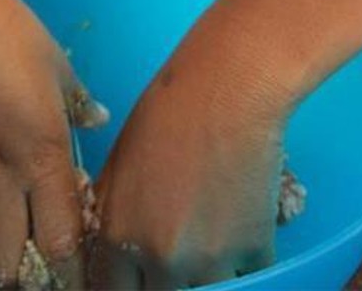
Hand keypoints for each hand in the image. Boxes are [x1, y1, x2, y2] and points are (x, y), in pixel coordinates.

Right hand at [0, 0, 108, 287]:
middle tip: (30, 267)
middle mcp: (0, 178)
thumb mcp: (58, 67)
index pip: (58, 243)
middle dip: (23, 279)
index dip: (67, 272)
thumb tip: (98, 121)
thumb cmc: (13, 35)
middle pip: (8, 266)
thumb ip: (79, 104)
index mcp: (43, 157)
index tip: (72, 277)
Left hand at [87, 36, 291, 288]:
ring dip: (207, 275)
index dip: (121, 288)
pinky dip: (245, 259)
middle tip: (173, 257)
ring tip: (207, 237)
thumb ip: (110, 214)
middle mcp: (160, 259)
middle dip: (163, 284)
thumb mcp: (117, 165)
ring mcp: (209, 261)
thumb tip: (106, 248)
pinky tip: (240, 226)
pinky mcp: (254, 251)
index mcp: (118, 236)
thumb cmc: (165, 113)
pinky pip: (249, 276)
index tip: (133, 281)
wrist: (226, 91)